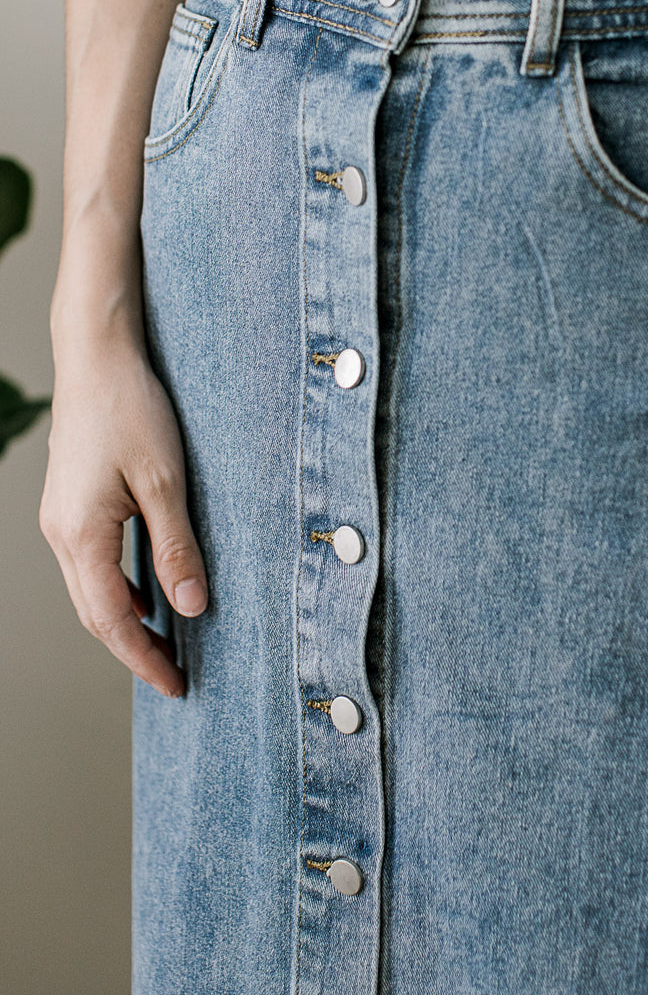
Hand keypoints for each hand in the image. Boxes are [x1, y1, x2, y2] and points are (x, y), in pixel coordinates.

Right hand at [39, 333, 207, 698]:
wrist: (96, 356)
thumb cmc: (131, 409)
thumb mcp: (165, 481)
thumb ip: (176, 548)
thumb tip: (191, 608)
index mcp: (81, 536)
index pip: (112, 620)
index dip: (144, 658)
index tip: (176, 686)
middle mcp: (61, 534)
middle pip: (95, 614)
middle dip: (134, 649)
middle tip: (177, 675)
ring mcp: (60, 519)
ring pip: (90, 589)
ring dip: (126, 620)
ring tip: (167, 641)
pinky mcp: (70, 502)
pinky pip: (91, 562)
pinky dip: (118, 587)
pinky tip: (149, 589)